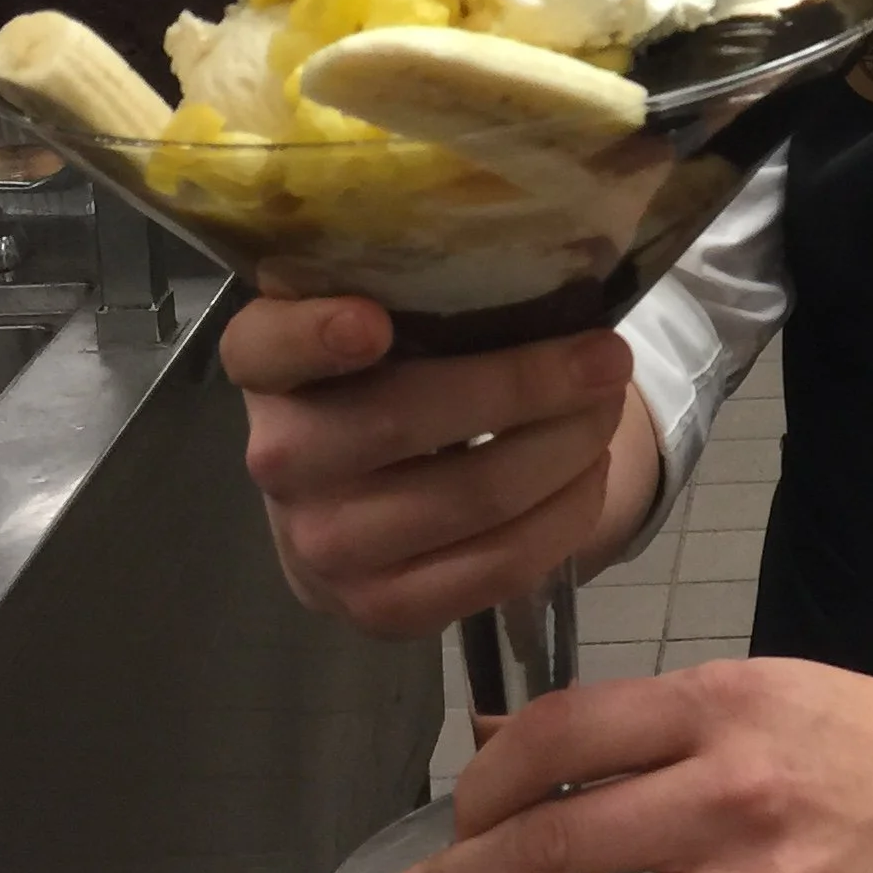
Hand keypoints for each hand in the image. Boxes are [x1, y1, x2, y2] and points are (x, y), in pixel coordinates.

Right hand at [222, 292, 632, 636]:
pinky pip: (496, 567)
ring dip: (566, 449)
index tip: (374, 323)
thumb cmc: (391, 377)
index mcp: (267, 365)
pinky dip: (564, 517)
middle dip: (529, 385)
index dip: (315, 334)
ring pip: (471, 495)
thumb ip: (425, 289)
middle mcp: (278, 457)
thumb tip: (553, 261)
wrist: (357, 501)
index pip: (266, 346)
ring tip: (607, 411)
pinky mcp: (378, 610)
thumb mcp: (386, 317)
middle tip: (606, 358)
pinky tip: (589, 475)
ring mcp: (321, 545)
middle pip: (405, 419)